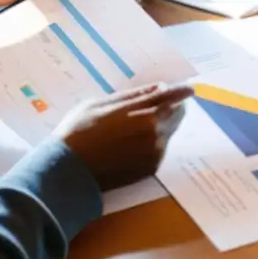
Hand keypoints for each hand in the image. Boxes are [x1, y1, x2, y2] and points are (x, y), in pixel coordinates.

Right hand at [55, 82, 193, 190]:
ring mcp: (154, 152)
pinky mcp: (151, 168)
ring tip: (143, 122)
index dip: (181, 90)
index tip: (189, 88)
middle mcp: (154, 133)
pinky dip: (157, 140)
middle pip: (177, 114)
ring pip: (170, 131)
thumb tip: (159, 88)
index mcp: (143, 112)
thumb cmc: (80, 130)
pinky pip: (162, 147)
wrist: (69, 170)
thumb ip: (134, 96)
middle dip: (173, 106)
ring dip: (165, 123)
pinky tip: (137, 139)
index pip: (171, 96)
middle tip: (162, 103)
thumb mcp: (102, 103)